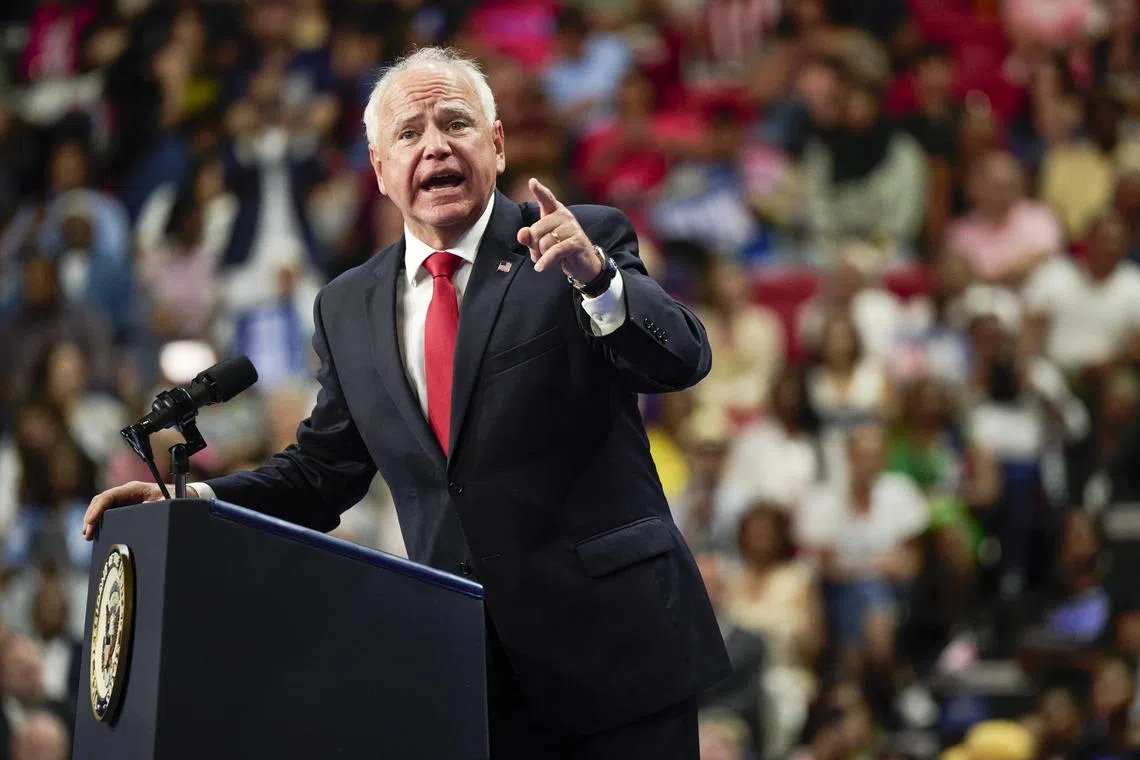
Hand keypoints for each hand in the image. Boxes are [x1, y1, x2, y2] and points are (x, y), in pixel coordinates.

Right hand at [82, 481, 197, 539]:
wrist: (184, 497)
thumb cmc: (176, 498)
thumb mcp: (167, 503)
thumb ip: (155, 507)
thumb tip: (142, 510)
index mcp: (134, 489)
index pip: (109, 496)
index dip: (97, 509)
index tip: (91, 523)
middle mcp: (127, 493)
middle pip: (101, 502)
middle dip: (91, 517)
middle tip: (87, 534)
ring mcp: (125, 500)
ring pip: (103, 508)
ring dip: (94, 520)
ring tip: (88, 535)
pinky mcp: (126, 508)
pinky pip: (109, 513)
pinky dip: (100, 522)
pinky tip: (96, 533)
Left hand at [516, 179, 601, 283]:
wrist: (583, 264)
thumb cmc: (559, 250)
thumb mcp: (540, 244)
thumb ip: (529, 238)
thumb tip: (522, 234)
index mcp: (554, 212)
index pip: (546, 198)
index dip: (539, 190)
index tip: (532, 182)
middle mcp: (564, 216)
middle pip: (536, 230)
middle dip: (534, 246)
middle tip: (542, 253)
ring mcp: (572, 227)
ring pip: (544, 243)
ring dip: (542, 256)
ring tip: (550, 258)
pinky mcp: (577, 242)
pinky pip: (554, 251)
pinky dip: (546, 261)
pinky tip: (540, 268)